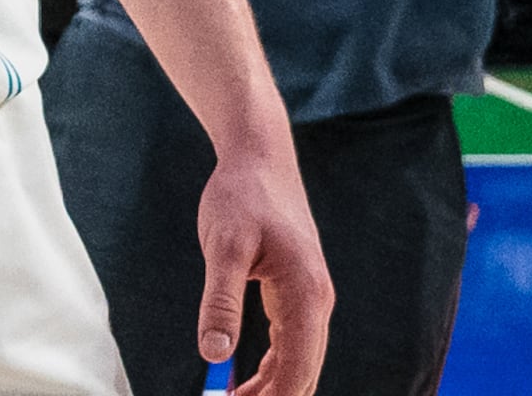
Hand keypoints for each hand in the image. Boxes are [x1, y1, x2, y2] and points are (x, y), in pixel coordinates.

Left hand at [196, 148, 332, 395]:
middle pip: (303, 374)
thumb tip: (214, 355)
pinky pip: (292, 345)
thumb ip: (220, 301)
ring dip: (271, 390)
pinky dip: (272, 371)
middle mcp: (317, 301)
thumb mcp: (222, 246)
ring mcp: (311, 298)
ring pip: (299, 363)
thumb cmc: (241, 195)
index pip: (297, 370)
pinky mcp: (298, 293)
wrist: (260, 157)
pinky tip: (243, 385)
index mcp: (305, 294)